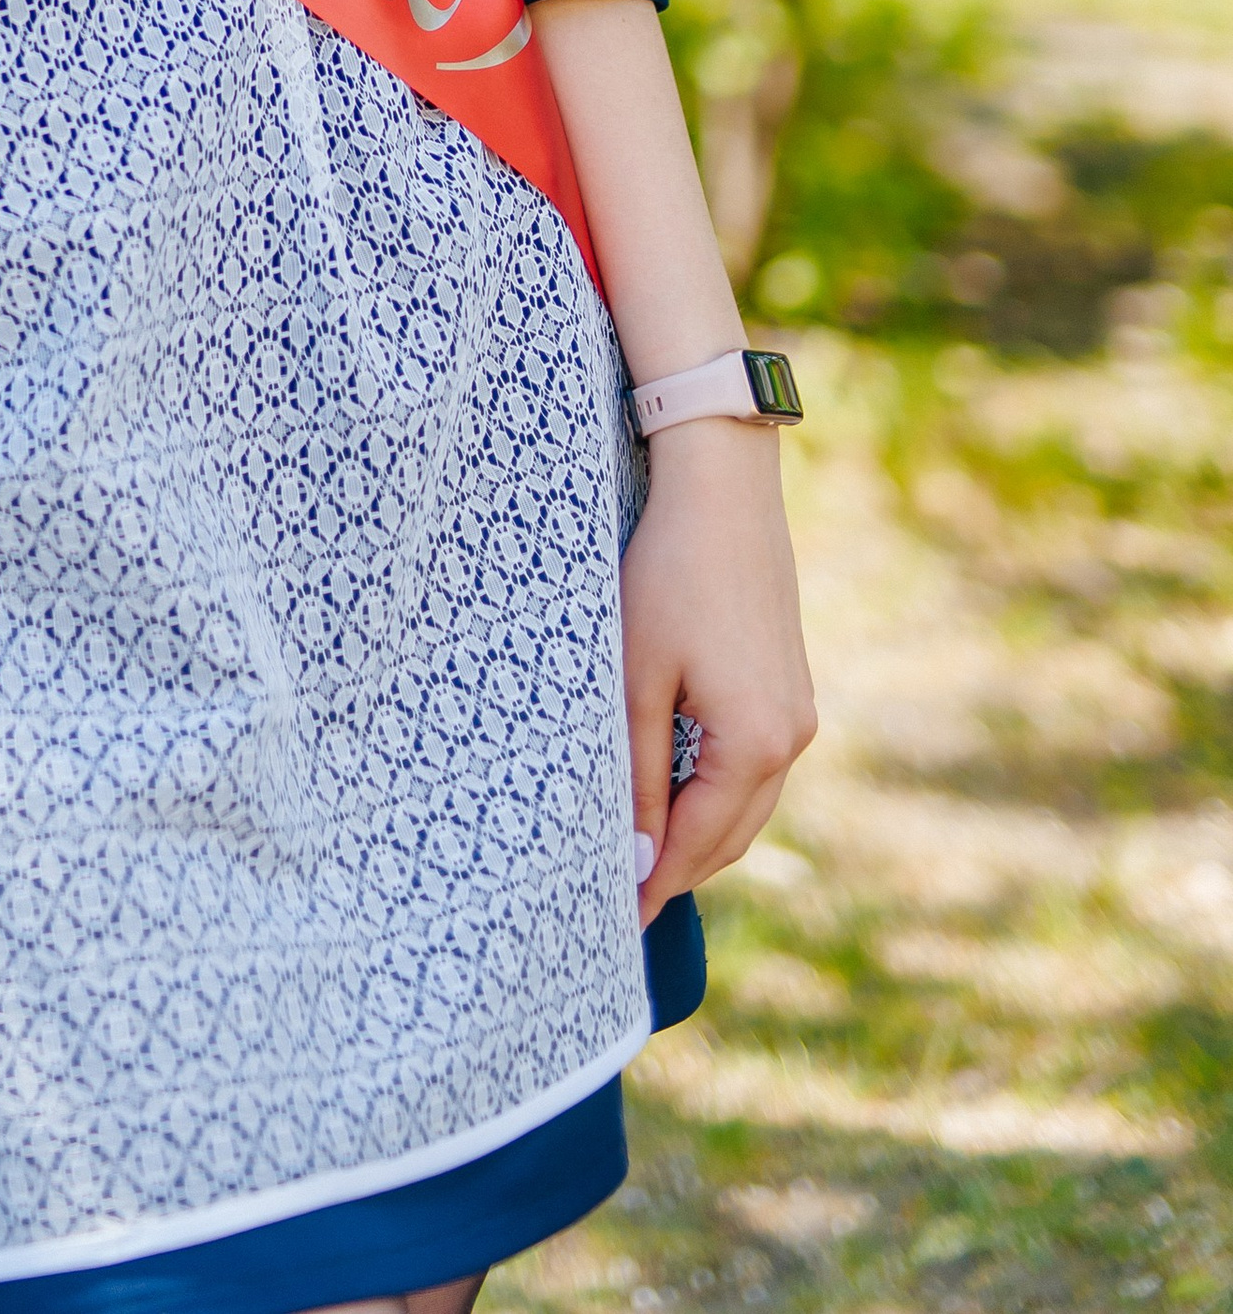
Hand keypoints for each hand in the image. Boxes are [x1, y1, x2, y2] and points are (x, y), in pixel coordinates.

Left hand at [622, 420, 815, 926]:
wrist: (724, 492)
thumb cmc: (669, 577)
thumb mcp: (639, 679)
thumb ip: (641, 773)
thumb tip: (638, 856)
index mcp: (756, 744)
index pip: (698, 843)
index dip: (654, 883)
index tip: (615, 922)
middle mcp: (791, 740)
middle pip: (729, 835)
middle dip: (678, 870)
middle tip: (622, 901)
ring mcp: (799, 715)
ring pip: (746, 805)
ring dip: (699, 834)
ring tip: (641, 856)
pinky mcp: (792, 690)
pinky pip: (755, 767)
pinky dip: (717, 794)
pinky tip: (676, 795)